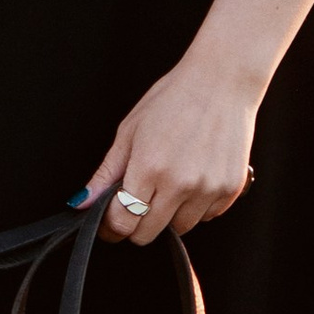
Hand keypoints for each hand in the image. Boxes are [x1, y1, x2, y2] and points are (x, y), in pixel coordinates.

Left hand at [79, 47, 262, 247]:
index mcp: (149, 167)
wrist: (222, 80)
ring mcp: (208, 188)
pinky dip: (197, 206)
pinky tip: (194, 177)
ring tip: (171, 181)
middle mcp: (180, 183)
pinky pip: (207, 216)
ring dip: (170, 214)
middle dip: (137, 223)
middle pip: (149, 233)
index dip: (112, 227)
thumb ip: (107, 172)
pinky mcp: (230, 189)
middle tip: (139, 200)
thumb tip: (83, 202)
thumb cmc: (173, 99)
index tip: (110, 224)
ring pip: (180, 227)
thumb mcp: (130, 130)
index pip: (124, 222)